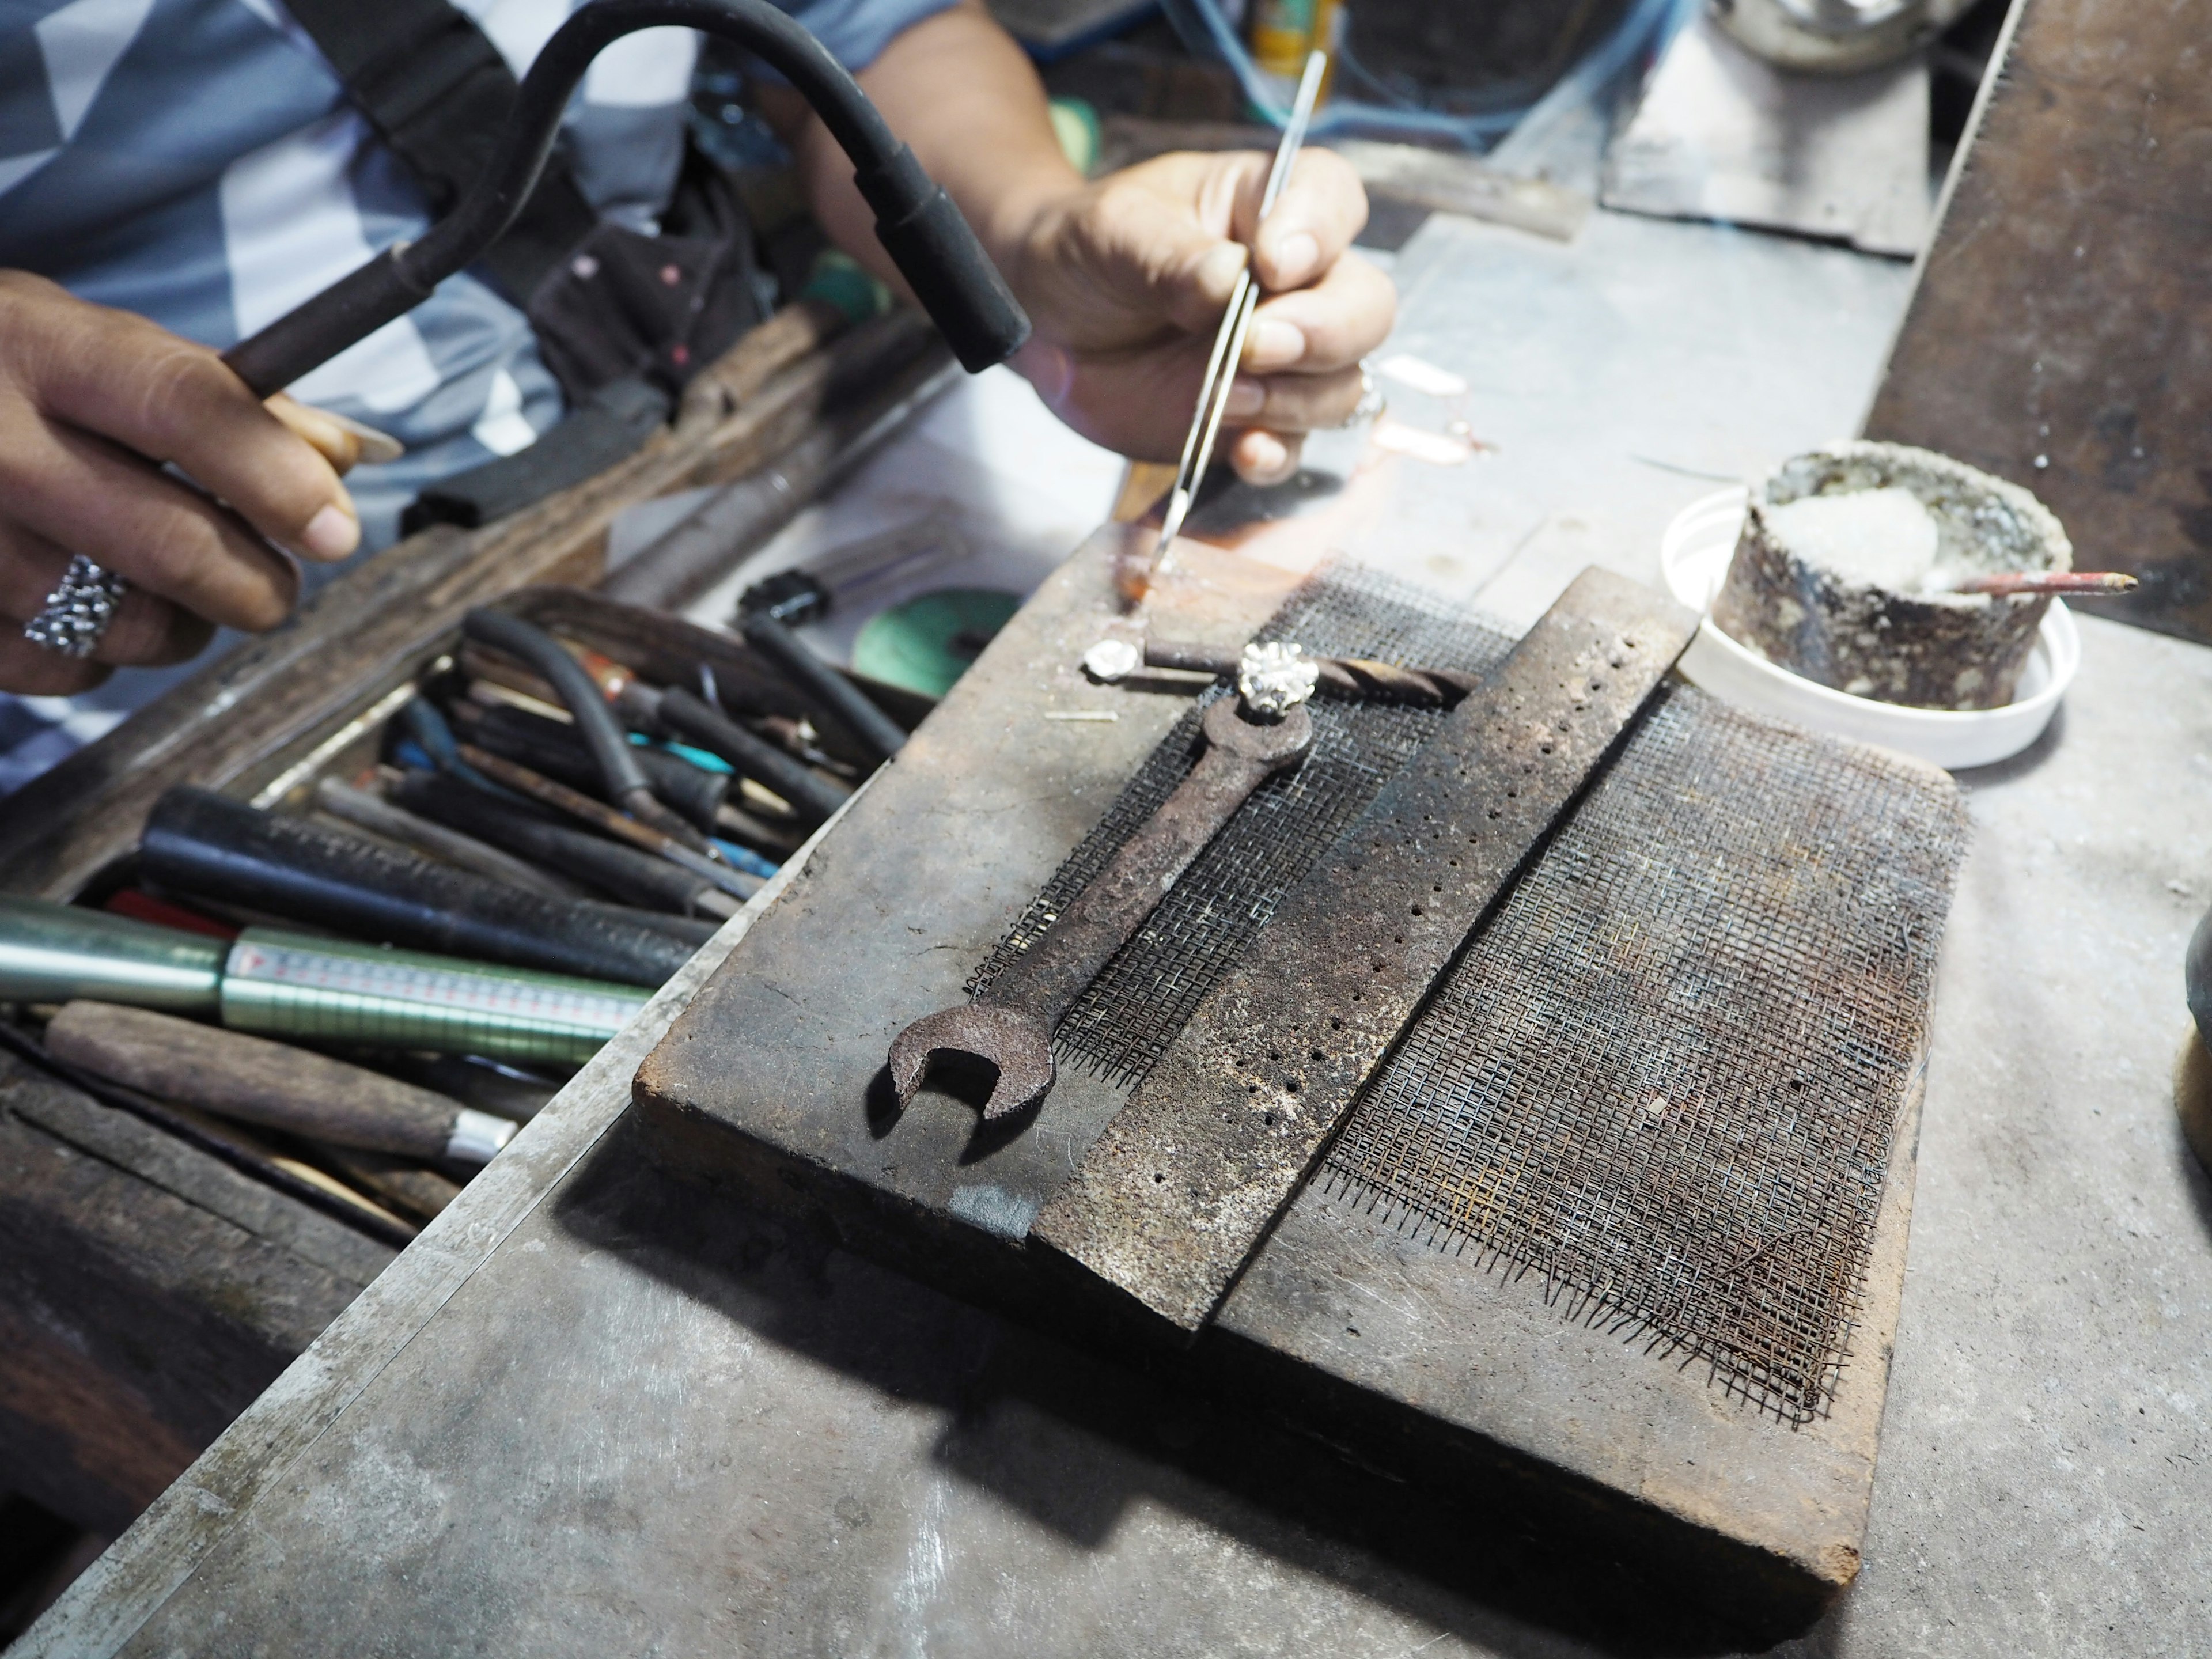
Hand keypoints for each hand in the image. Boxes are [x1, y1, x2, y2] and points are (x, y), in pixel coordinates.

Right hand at [0, 272, 364, 695]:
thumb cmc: (8, 374)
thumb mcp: (97, 347)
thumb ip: (224, 399)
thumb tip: (344, 457)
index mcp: (44, 348)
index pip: (189, 410)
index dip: (280, 480)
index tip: (334, 531)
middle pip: (170, 544)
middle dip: (254, 585)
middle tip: (274, 586)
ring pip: (124, 623)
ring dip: (184, 626)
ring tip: (182, 593)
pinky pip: (64, 665)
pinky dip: (101, 655)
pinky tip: (93, 608)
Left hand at [1005, 149, 1394, 485]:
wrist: (1048, 324)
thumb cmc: (1087, 253)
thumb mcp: (1111, 234)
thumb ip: (1168, 256)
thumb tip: (1227, 280)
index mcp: (1266, 207)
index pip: (1331, 199)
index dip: (1320, 231)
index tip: (1274, 264)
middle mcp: (1294, 284)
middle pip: (1365, 305)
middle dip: (1324, 332)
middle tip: (1254, 346)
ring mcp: (1283, 359)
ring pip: (1342, 383)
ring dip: (1294, 399)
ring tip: (1221, 397)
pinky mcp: (1256, 420)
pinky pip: (1294, 446)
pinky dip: (1277, 454)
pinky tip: (1247, 451)